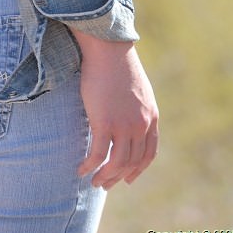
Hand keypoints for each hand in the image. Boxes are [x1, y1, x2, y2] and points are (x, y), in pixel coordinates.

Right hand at [71, 33, 158, 189]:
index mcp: (151, 116)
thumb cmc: (118, 64)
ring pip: (116, 164)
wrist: (108, 48)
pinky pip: (98, 155)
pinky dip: (90, 166)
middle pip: (132, 162)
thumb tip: (128, 117)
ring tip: (94, 182)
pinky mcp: (104, 123)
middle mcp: (141, 125)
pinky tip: (81, 170)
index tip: (128, 178)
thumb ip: (137, 108)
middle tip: (105, 184)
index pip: (148, 153)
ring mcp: (123, 125)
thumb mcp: (138, 89)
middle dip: (119, 177)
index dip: (138, 169)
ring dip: (105, 177)